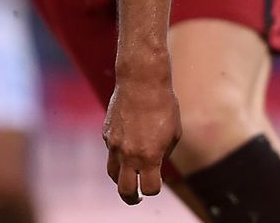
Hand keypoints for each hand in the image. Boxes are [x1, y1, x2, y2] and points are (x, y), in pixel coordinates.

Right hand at [103, 73, 180, 204]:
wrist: (141, 80)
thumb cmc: (163, 105)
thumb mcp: (173, 133)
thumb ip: (163, 154)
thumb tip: (156, 165)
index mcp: (149, 156)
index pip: (150, 188)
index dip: (154, 189)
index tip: (156, 183)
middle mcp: (128, 154)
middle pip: (125, 190)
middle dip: (131, 198)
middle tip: (137, 197)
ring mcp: (114, 144)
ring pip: (112, 173)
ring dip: (121, 178)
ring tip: (129, 175)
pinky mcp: (106, 133)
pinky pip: (110, 151)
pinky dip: (118, 153)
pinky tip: (128, 141)